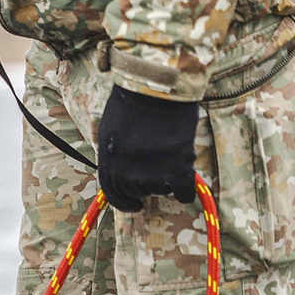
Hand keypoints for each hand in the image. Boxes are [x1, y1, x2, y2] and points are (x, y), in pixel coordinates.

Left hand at [96, 85, 198, 211]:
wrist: (155, 89)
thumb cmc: (131, 104)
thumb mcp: (110, 133)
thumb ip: (114, 157)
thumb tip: (120, 175)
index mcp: (108, 164)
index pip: (114, 195)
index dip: (126, 202)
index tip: (135, 205)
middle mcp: (127, 174)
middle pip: (140, 191)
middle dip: (148, 181)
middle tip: (157, 160)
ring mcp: (152, 172)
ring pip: (162, 188)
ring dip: (167, 177)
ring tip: (169, 151)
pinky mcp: (177, 166)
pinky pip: (182, 191)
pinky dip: (185, 192)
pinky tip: (186, 188)